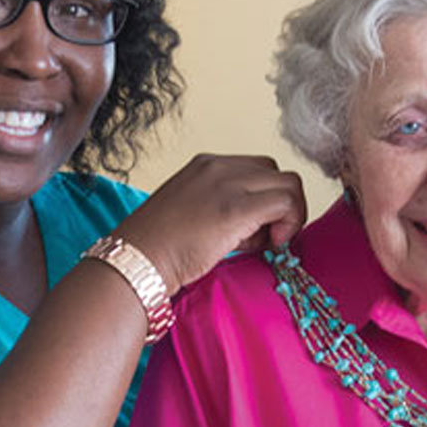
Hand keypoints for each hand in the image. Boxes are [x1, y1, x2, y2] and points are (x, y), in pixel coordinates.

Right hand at [114, 154, 306, 291]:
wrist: (136, 260)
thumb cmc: (157, 249)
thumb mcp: (191, 212)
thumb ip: (222, 207)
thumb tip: (256, 225)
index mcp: (206, 165)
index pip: (257, 170)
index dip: (263, 199)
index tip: (252, 230)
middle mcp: (219, 166)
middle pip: (276, 173)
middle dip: (280, 205)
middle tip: (263, 237)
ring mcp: (229, 183)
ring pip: (289, 184)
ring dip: (287, 215)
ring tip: (261, 243)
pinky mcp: (238, 207)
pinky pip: (287, 202)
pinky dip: (290, 224)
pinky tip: (269, 245)